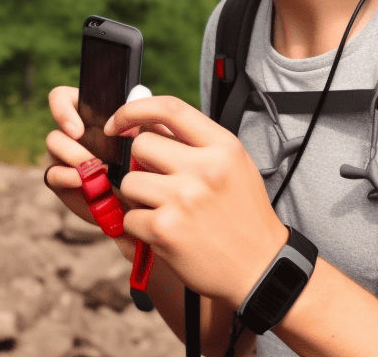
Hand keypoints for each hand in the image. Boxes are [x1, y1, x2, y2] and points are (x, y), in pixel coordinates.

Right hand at [44, 85, 136, 258]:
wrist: (143, 200)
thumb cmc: (149, 162)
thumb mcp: (151, 136)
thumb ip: (145, 116)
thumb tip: (134, 103)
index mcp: (92, 115)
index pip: (63, 98)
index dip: (61, 108)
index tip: (78, 129)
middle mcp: (75, 133)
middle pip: (57, 125)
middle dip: (70, 139)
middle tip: (89, 155)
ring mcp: (66, 156)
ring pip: (54, 144)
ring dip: (74, 155)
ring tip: (96, 169)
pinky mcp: (62, 180)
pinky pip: (52, 173)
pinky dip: (66, 176)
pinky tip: (83, 182)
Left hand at [105, 95, 287, 306]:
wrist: (260, 267)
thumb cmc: (243, 215)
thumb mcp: (232, 166)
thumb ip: (193, 142)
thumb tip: (142, 121)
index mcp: (223, 147)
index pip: (169, 109)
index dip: (134, 110)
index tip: (118, 123)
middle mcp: (204, 168)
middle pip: (141, 145)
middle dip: (141, 163)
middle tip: (158, 182)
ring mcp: (183, 199)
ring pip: (129, 182)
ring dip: (139, 197)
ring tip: (165, 210)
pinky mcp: (165, 230)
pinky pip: (129, 217)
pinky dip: (141, 227)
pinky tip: (166, 233)